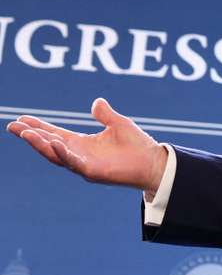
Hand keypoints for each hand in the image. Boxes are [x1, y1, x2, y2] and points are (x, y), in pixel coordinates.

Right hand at [5, 98, 167, 194]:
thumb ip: (105, 114)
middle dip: (30, 136)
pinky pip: (74, 163)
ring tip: (25, 133)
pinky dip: (63, 153)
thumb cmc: (137, 145)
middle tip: (11, 125)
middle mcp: (79, 154)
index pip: (54, 134)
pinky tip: (53, 143)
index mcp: (82, 143)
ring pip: (56, 155)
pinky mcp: (93, 172)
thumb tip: (96, 102)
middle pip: (48, 144)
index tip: (21, 119)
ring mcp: (84, 164)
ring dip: (40, 144)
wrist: (153, 162)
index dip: (38, 127)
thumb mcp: (118, 124)